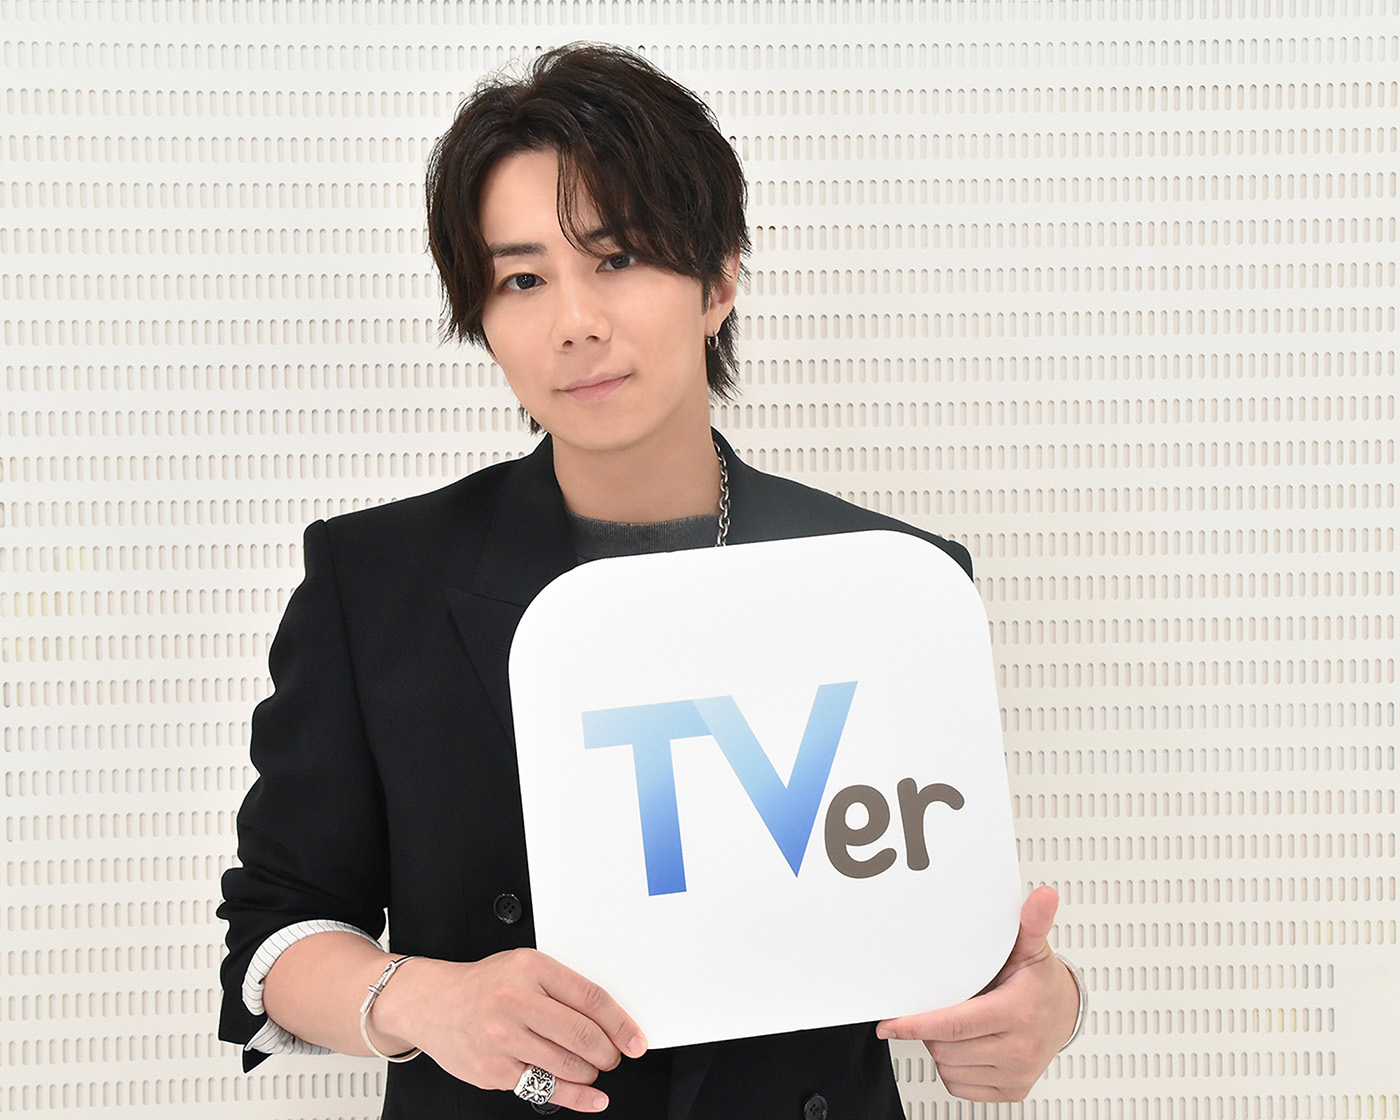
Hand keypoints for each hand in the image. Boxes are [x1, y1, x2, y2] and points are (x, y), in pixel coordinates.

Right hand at [371, 948, 646, 1112]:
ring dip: (590, 1072)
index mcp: (532, 969)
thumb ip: (563, 988)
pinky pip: (544, 1088)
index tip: (635, 1040)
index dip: (621, 1024)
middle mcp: (517, 1001)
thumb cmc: (484, 986)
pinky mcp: (494, 1070)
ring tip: (590, 1067)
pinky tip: (590, 1097)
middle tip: (612, 1056)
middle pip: (583, 1035)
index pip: (591, 998)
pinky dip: (575, 1096)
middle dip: (608, 1053)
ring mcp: (503, 1038)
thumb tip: (610, 1020)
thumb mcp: (525, 968)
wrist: (431, 1003)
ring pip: (567, 1065)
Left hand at [876, 886, 1077, 1100]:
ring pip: (949, 1067)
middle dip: (932, 1028)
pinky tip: (968, 1046)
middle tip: (946, 1005)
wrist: (1065, 1015)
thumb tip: (1043, 897)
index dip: (917, 1024)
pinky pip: (960, 1086)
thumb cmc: (1041, 983)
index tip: (890, 1024)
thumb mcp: (1032, 948)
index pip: (955, 1024)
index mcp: (1017, 1012)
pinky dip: (954, 1068)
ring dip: (942, 1047)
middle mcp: (1018, 1049)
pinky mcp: (1011, 1090)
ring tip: (961, 1023)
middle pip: (946, 1047)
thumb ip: (1031, 923)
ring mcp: (1015, 1073)